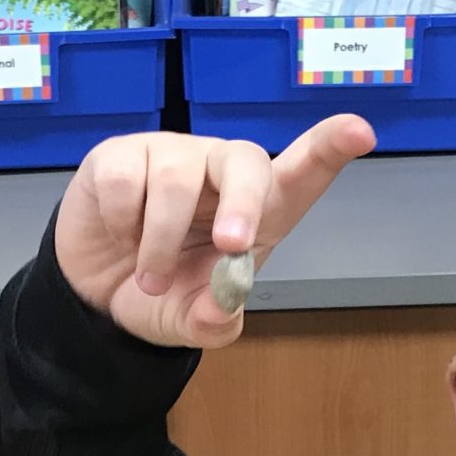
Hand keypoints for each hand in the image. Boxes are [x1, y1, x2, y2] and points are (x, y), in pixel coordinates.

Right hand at [55, 116, 375, 348]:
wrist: (95, 294)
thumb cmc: (161, 295)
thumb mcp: (189, 323)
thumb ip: (213, 322)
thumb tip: (223, 308)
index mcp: (257, 209)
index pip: (301, 171)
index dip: (330, 147)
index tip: (360, 133)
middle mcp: (218, 172)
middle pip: (245, 162)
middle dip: (242, 203)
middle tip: (230, 246)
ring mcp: (170, 155)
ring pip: (174, 180)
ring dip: (158, 243)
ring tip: (149, 276)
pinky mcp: (121, 155)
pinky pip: (124, 180)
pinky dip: (120, 223)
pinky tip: (119, 233)